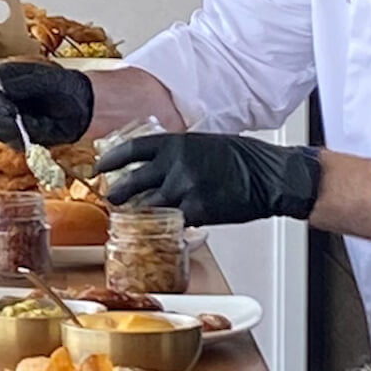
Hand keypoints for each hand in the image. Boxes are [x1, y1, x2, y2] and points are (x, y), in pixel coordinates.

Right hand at [0, 60, 94, 147]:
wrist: (83, 106)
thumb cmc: (66, 88)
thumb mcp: (48, 80)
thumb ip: (24, 83)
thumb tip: (2, 88)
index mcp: (6, 78)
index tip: (10, 108)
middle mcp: (2, 98)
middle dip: (5, 117)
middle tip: (23, 118)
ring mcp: (7, 118)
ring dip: (17, 129)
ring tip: (39, 121)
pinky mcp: (15, 135)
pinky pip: (12, 142)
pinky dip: (25, 138)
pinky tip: (41, 129)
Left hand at [96, 132, 321, 225]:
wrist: (270, 175)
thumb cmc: (243, 157)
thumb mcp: (204, 144)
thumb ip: (178, 153)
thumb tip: (159, 164)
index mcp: (176, 143)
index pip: (132, 149)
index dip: (111, 160)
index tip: (100, 168)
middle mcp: (175, 165)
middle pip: (132, 182)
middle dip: (117, 194)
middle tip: (112, 199)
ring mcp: (185, 189)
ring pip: (148, 206)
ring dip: (139, 213)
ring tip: (134, 217)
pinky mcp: (198, 211)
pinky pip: (173, 222)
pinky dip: (169, 225)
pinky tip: (168, 226)